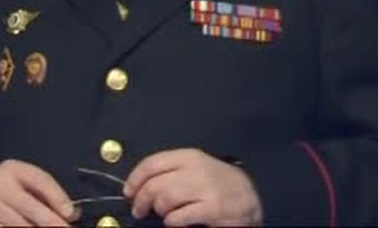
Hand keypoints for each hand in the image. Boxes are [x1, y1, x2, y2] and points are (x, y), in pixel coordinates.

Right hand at [0, 159, 78, 226]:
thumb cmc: (9, 190)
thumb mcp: (25, 183)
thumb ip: (48, 194)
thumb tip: (72, 213)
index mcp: (12, 169)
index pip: (39, 180)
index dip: (57, 197)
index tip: (70, 213)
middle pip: (31, 207)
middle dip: (51, 222)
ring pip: (20, 225)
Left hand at [123, 148, 261, 225]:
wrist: (248, 198)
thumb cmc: (217, 183)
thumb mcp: (195, 168)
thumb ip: (171, 172)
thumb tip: (138, 185)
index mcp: (189, 157)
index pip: (152, 163)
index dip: (135, 179)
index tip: (129, 192)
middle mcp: (196, 169)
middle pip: (155, 184)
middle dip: (141, 200)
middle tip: (139, 210)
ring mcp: (205, 189)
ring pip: (164, 199)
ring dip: (158, 211)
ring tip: (163, 215)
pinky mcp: (212, 209)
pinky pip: (178, 217)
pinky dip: (171, 222)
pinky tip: (176, 222)